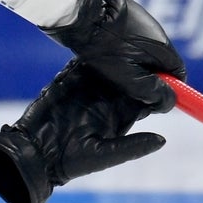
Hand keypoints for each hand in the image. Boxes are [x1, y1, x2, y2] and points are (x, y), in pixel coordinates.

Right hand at [0, 60, 166, 202]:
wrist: (37, 153)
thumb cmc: (72, 160)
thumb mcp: (104, 154)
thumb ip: (132, 147)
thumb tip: (162, 140)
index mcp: (120, 118)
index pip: (143, 98)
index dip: (155, 88)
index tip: (165, 76)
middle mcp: (107, 101)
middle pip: (129, 79)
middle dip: (138, 66)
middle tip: (147, 50)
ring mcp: (87, 89)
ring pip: (108, 67)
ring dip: (114, 56)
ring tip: (122, 42)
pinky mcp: (67, 81)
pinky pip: (82, 63)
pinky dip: (90, 54)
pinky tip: (97, 44)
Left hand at [43, 0, 185, 112]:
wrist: (81, 11)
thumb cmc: (104, 46)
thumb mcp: (129, 77)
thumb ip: (152, 92)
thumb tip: (170, 102)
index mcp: (164, 47)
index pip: (178, 73)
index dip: (167, 89)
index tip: (151, 99)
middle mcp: (157, 32)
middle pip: (160, 64)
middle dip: (147, 78)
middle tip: (126, 88)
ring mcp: (140, 21)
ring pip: (142, 52)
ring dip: (131, 64)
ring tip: (109, 71)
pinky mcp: (123, 16)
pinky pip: (127, 39)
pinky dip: (119, 50)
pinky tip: (102, 55)